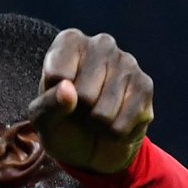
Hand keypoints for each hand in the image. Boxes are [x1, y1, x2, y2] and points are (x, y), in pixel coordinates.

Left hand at [28, 29, 153, 174]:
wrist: (90, 145)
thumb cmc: (61, 122)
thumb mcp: (43, 118)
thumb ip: (47, 105)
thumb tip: (68, 90)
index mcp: (70, 42)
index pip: (57, 74)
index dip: (53, 98)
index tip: (58, 97)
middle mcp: (102, 44)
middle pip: (84, 94)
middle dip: (78, 113)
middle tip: (80, 109)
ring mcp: (128, 62)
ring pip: (103, 113)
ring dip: (95, 126)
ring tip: (95, 117)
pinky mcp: (145, 86)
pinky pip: (121, 125)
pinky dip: (111, 135)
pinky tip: (112, 124)